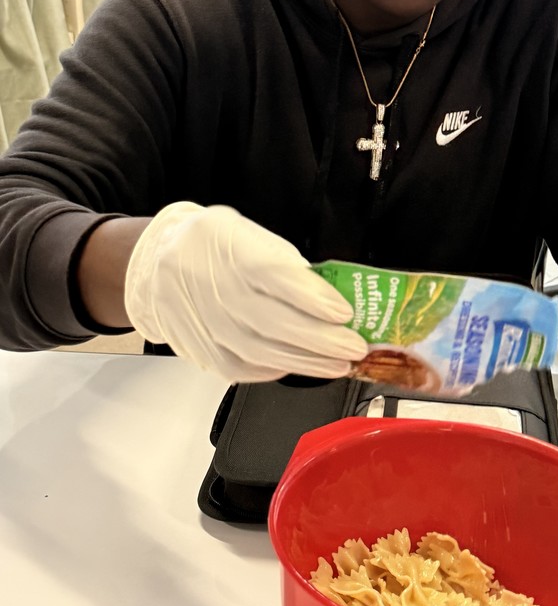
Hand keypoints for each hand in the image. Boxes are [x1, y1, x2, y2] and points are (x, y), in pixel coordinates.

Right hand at [124, 202, 367, 381]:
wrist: (155, 264)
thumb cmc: (211, 246)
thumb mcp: (248, 234)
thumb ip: (285, 263)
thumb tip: (329, 296)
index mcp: (230, 247)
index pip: (275, 276)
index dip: (313, 298)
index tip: (344, 312)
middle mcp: (213, 287)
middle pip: (273, 322)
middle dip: (321, 340)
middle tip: (354, 347)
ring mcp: (205, 323)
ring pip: (261, 352)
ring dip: (307, 362)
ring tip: (339, 364)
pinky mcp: (201, 350)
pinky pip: (243, 369)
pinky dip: (276, 371)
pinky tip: (299, 366)